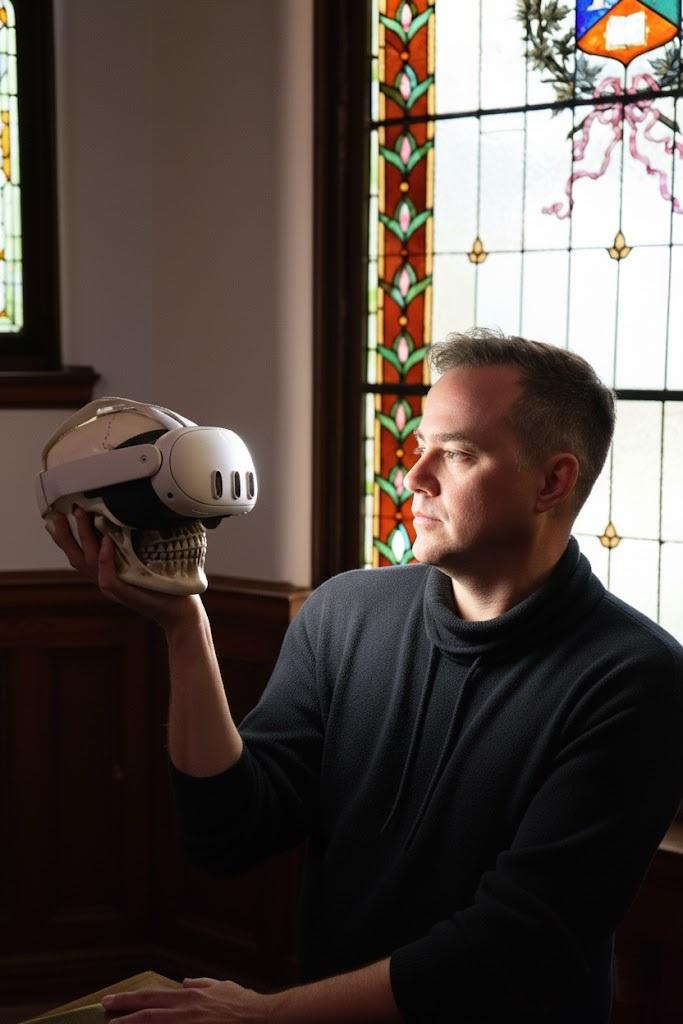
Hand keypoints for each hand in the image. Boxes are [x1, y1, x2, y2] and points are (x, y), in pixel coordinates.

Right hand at [44, 507, 199, 632]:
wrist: (180, 610)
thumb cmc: (164, 583)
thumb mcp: (143, 559)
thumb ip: (129, 544)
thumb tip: (124, 516)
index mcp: (105, 571)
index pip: (77, 552)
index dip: (64, 536)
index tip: (55, 515)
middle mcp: (104, 578)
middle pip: (76, 557)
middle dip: (64, 534)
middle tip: (62, 511)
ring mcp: (114, 587)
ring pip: (89, 562)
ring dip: (84, 536)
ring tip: (82, 514)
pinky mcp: (125, 593)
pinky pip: (107, 576)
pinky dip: (105, 558)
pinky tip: (107, 541)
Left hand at [101, 977, 278, 1022]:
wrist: (261, 1018)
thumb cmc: (242, 1004)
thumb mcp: (221, 986)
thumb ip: (202, 983)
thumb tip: (186, 980)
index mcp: (189, 996)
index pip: (151, 998)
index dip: (129, 1001)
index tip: (110, 1003)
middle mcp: (184, 1010)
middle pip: (146, 1012)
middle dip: (122, 1012)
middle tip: (103, 1011)